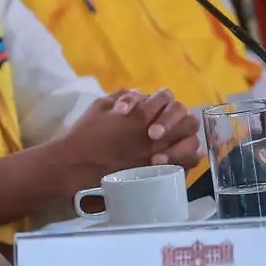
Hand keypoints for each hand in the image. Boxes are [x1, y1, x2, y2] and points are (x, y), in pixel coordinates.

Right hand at [55, 89, 198, 189]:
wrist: (75, 166)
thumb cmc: (84, 136)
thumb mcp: (99, 107)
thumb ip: (122, 97)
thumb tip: (138, 95)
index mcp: (140, 114)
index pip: (164, 98)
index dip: (160, 101)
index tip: (151, 106)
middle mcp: (155, 133)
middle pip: (184, 118)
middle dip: (177, 118)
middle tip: (166, 123)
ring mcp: (159, 152)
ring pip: (190, 140)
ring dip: (184, 136)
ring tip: (174, 139)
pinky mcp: (158, 170)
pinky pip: (185, 161)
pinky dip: (188, 156)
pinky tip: (180, 153)